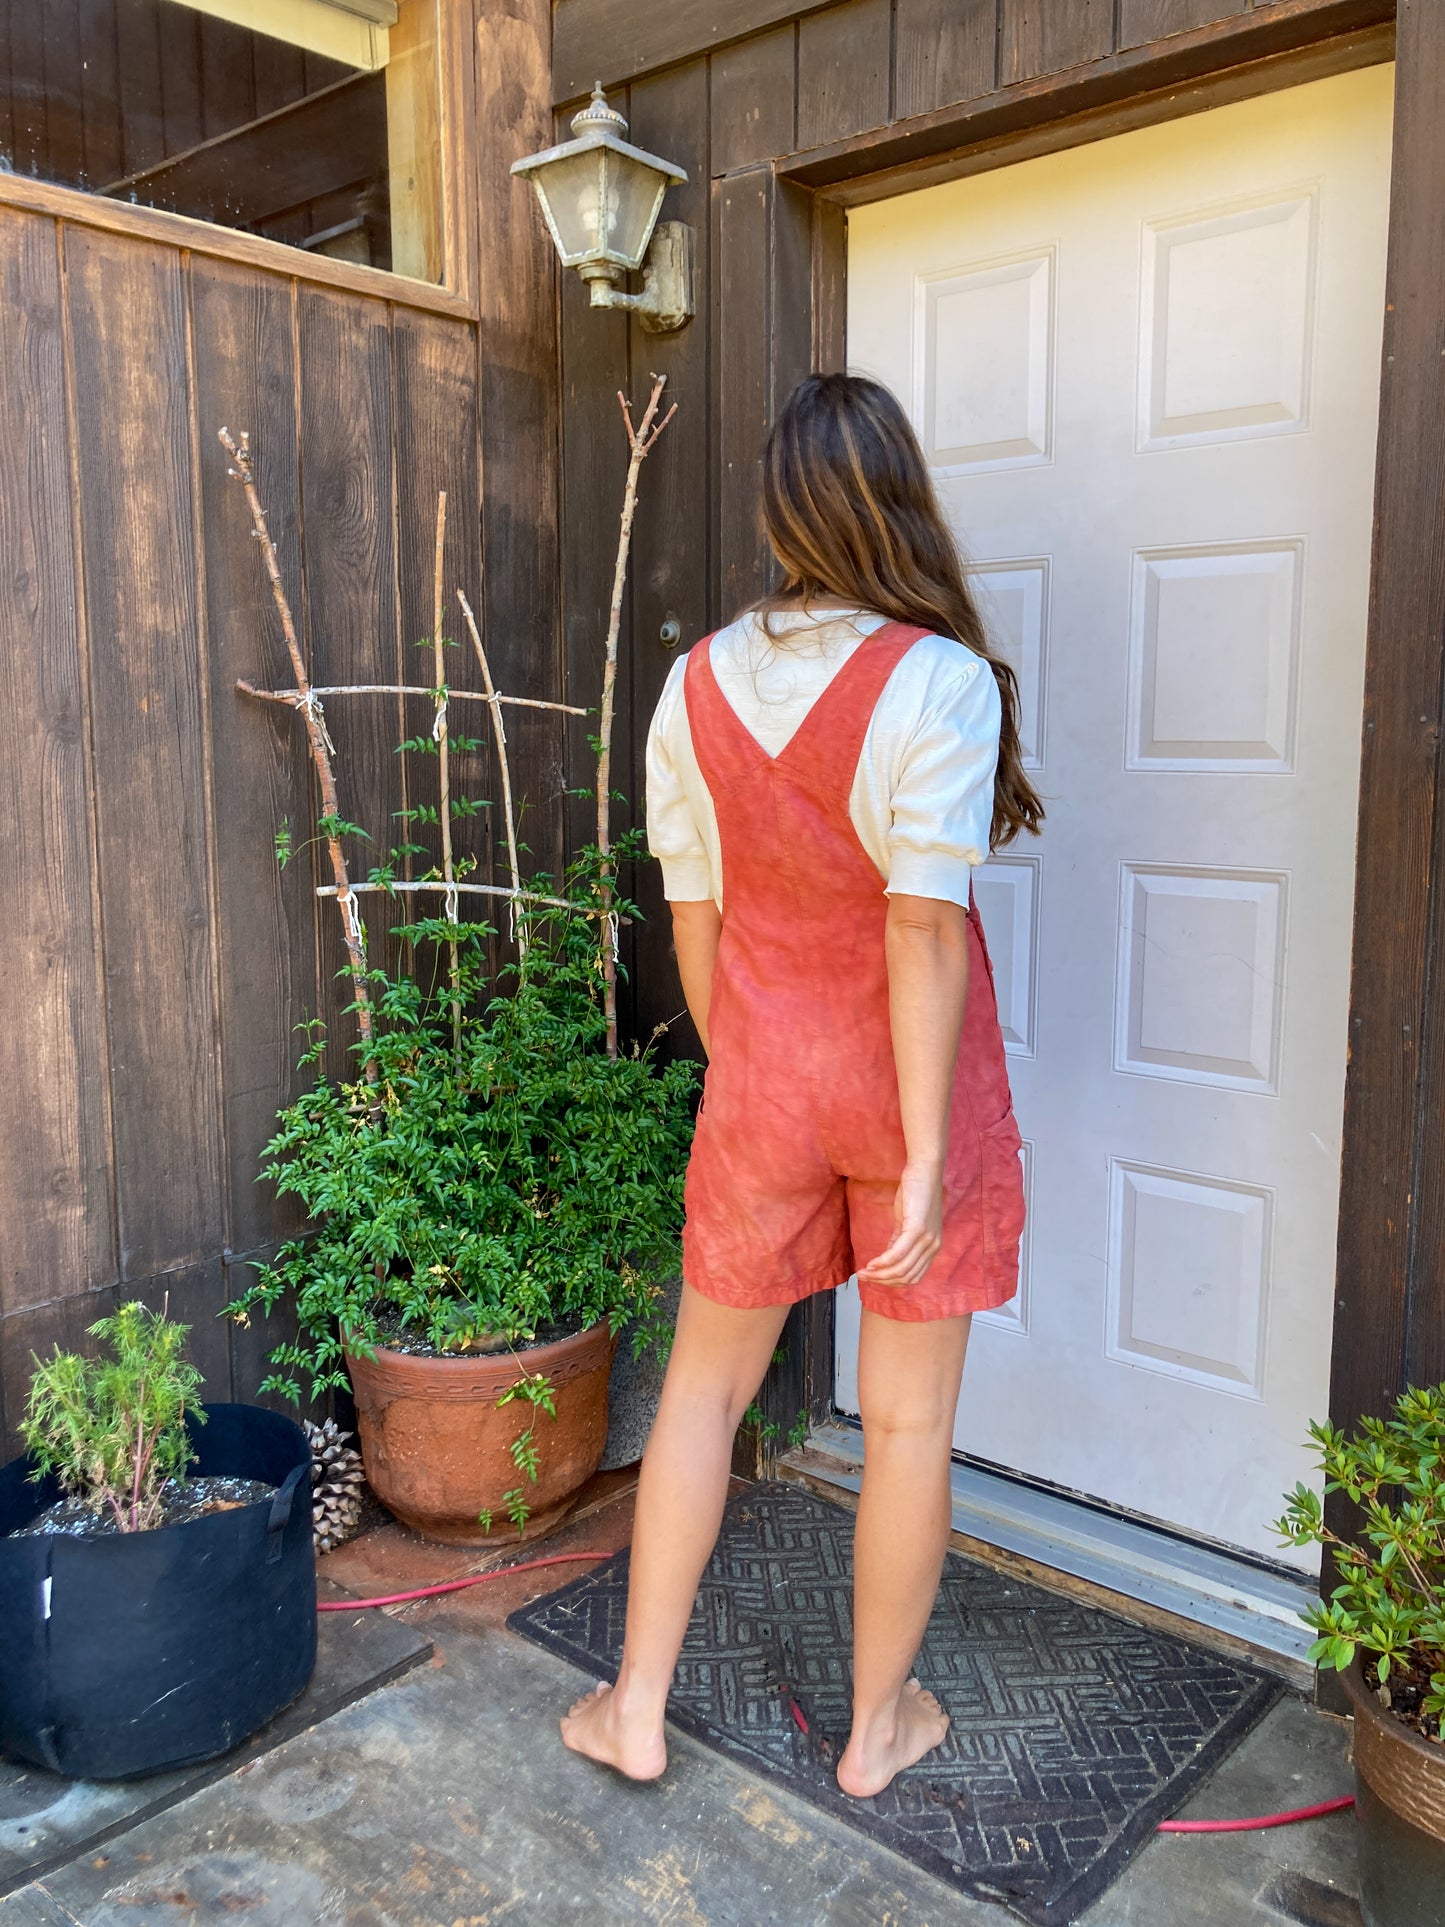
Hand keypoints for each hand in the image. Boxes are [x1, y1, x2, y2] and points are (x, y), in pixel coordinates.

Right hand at [859, 1162, 943, 1288]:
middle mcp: (933, 1247)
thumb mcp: (908, 1221)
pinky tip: (870, 1263)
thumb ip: (900, 1240)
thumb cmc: (916, 1192)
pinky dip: (882, 1262)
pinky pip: (897, 1254)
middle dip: (883, 1281)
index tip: (874, 1278)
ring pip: (901, 1269)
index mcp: (933, 1247)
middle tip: (864, 1277)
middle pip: (907, 1277)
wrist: (924, 1170)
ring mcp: (926, 1240)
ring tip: (863, 1272)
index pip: (914, 1276)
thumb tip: (888, 1257)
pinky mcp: (917, 1230)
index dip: (892, 1282)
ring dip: (879, 1275)